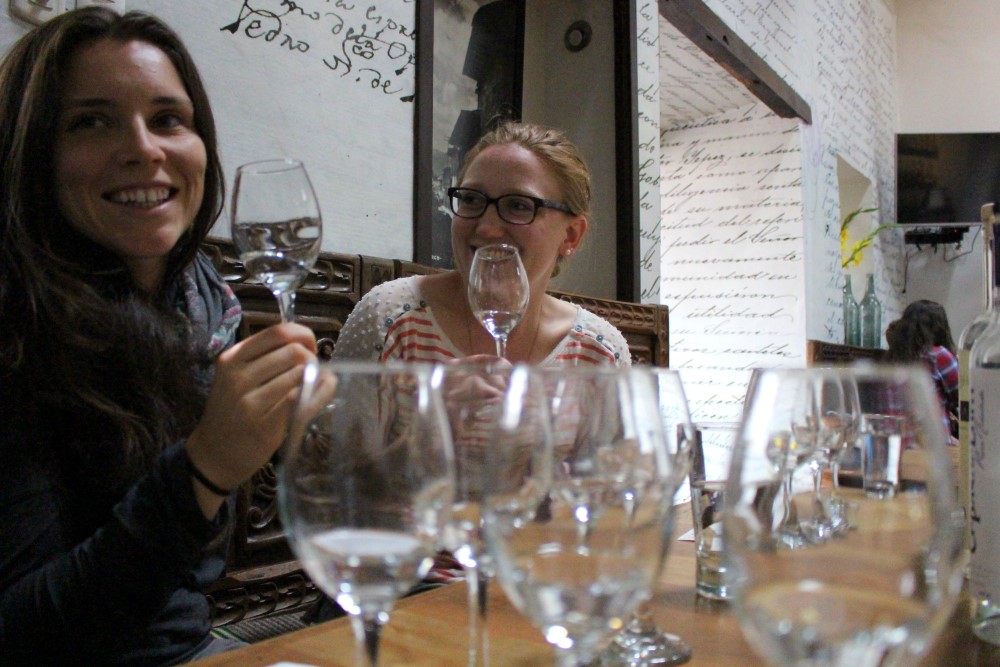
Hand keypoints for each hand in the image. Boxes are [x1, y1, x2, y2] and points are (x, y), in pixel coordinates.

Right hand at [185, 323, 316, 510]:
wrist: (214, 453)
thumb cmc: (233, 410)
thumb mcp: (238, 376)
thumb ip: (266, 357)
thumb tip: (308, 344)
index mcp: (233, 358)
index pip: (278, 332)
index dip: (303, 335)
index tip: (310, 347)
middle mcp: (238, 376)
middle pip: (293, 352)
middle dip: (312, 358)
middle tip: (312, 371)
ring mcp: (250, 401)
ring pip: (300, 375)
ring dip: (316, 378)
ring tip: (312, 385)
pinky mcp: (264, 424)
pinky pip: (302, 400)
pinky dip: (319, 395)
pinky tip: (319, 395)